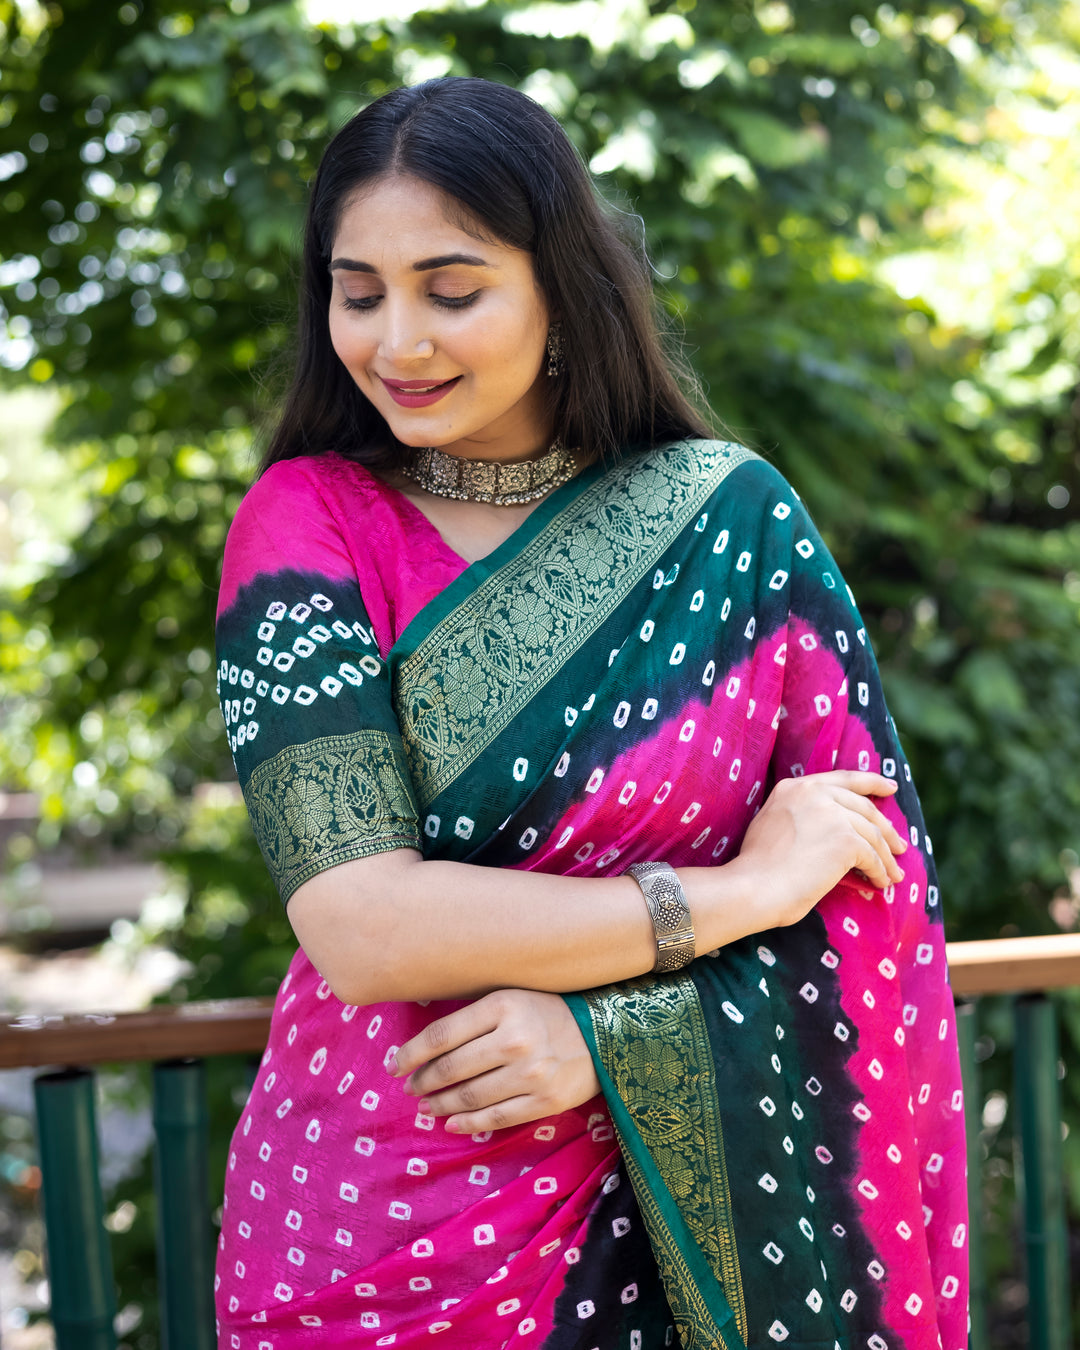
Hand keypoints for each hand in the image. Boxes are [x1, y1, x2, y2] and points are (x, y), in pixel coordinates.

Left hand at [391, 988, 601, 1133]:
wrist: (605, 1033)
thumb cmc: (549, 1011)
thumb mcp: (511, 998)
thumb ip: (474, 1016)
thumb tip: (424, 1044)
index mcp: (503, 1006)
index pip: (442, 1035)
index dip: (411, 1054)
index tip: (395, 1065)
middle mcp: (515, 1040)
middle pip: (451, 1068)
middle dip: (423, 1081)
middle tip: (410, 1088)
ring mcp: (531, 1074)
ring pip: (469, 1096)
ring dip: (441, 1104)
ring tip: (427, 1106)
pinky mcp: (544, 1101)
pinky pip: (496, 1118)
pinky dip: (468, 1124)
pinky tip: (452, 1124)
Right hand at [729, 770, 906, 928]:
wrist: (752, 886)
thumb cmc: (757, 868)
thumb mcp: (774, 825)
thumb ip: (800, 815)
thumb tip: (832, 830)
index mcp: (794, 787)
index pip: (843, 779)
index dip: (871, 782)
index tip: (890, 787)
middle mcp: (814, 792)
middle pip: (864, 806)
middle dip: (887, 828)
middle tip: (900, 845)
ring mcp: (832, 814)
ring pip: (872, 833)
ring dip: (886, 857)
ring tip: (894, 874)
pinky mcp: (845, 839)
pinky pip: (871, 857)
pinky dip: (879, 872)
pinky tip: (880, 883)